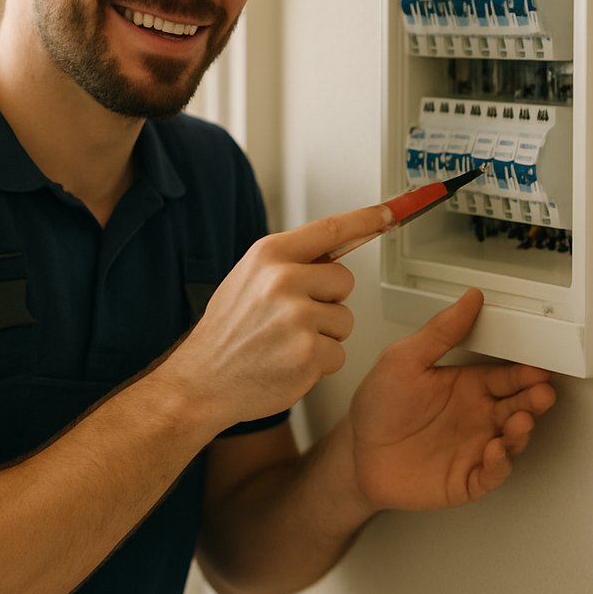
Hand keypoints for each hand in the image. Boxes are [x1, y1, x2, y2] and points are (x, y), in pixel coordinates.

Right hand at [169, 204, 393, 430]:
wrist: (203, 381)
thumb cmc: (227, 332)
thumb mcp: (247, 280)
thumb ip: (287, 263)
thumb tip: (333, 250)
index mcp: (268, 255)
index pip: (330, 229)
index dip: (366, 219)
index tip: (390, 212)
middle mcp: (283, 279)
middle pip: (344, 280)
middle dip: (328, 300)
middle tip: (292, 318)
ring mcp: (297, 316)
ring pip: (344, 319)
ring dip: (325, 335)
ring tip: (286, 342)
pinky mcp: (309, 352)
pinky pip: (339, 353)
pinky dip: (319, 363)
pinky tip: (288, 362)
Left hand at [349, 288, 555, 510]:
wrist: (358, 452)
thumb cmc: (378, 406)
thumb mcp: (404, 359)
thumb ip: (440, 332)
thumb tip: (468, 299)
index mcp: (465, 385)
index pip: (506, 376)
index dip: (525, 373)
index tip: (538, 367)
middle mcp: (476, 415)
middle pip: (517, 406)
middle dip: (533, 399)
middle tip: (541, 392)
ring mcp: (475, 447)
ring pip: (512, 440)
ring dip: (520, 431)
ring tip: (520, 420)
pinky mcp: (468, 478)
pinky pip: (492, 473)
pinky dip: (499, 465)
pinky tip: (496, 451)